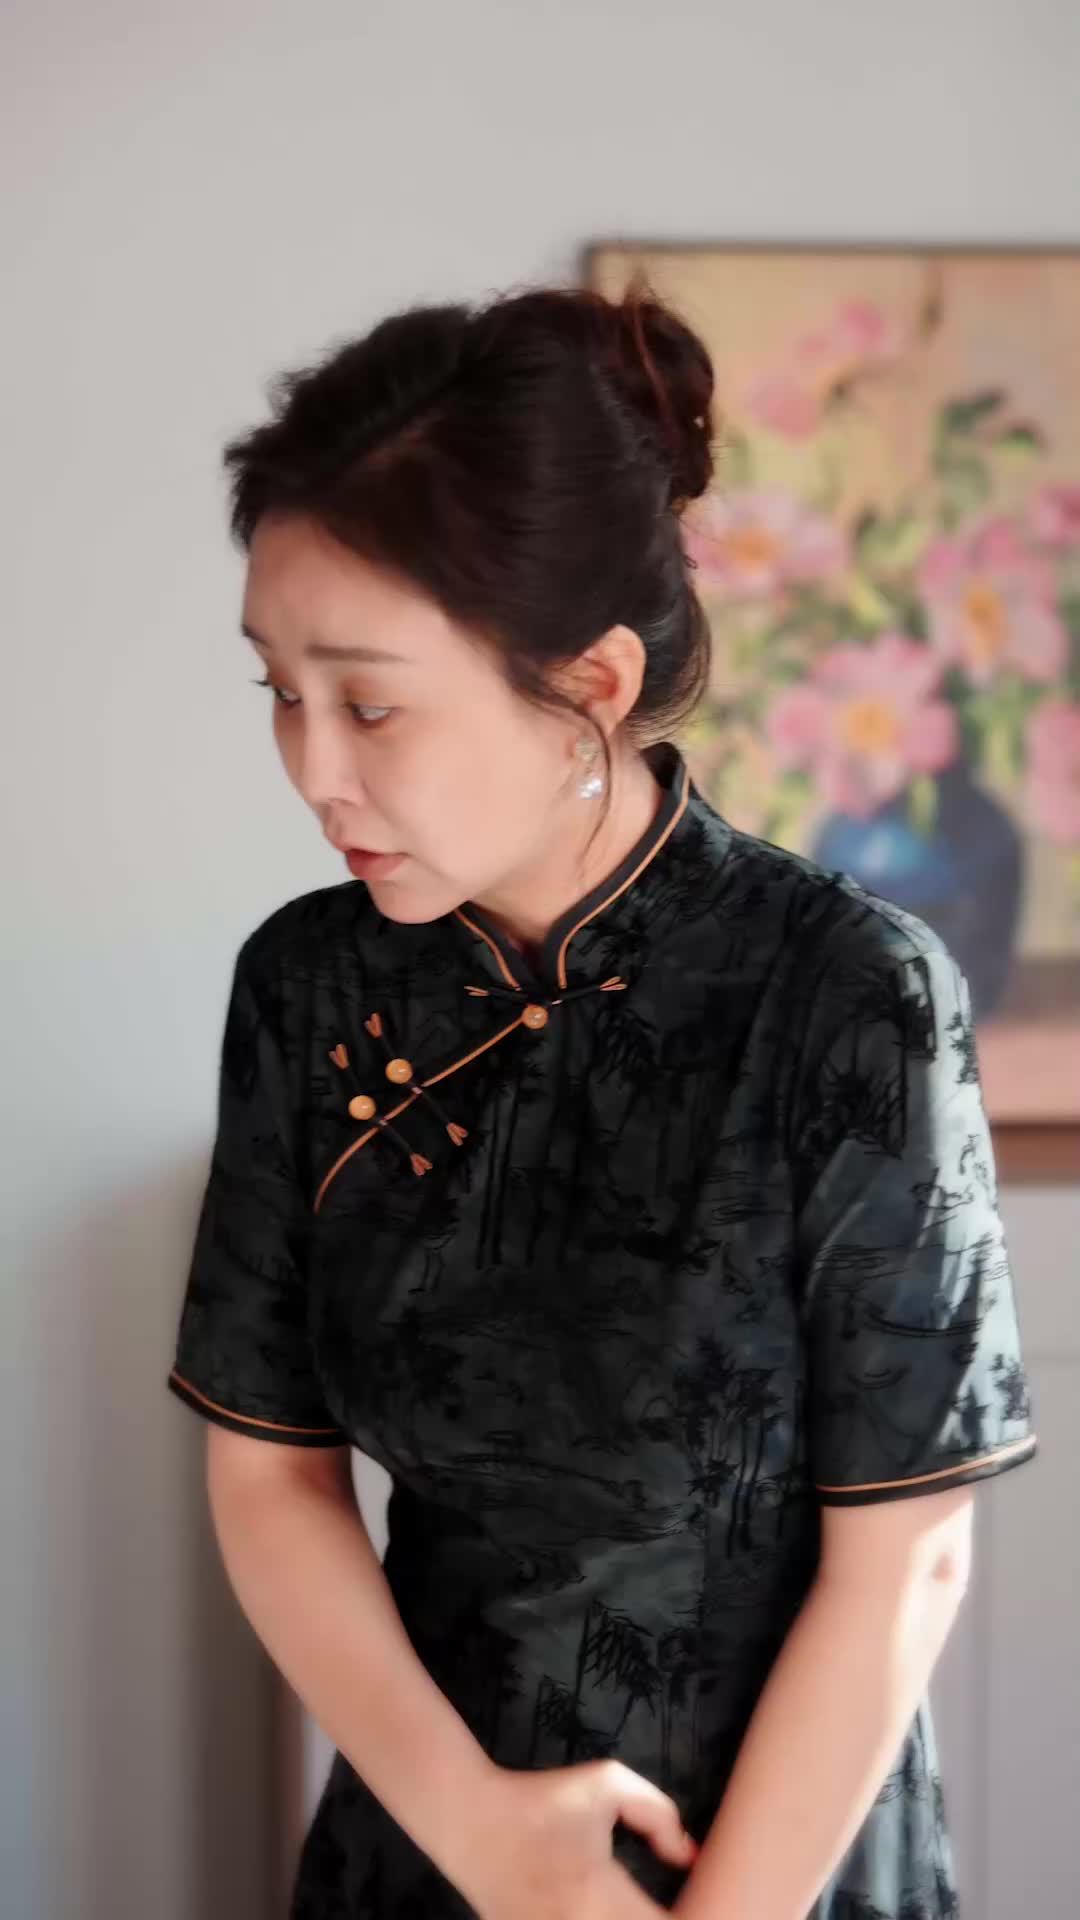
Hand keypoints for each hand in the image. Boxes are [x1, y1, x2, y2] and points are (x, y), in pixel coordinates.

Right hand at [452, 1757, 698, 1919]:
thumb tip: (688, 1855)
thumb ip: (658, 1814)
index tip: (693, 1904)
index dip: (691, 1919)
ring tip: (634, 1905)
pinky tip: (605, 1908)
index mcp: (601, 1898)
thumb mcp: (606, 1783)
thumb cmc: (541, 1800)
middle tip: (666, 1904)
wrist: (469, 1821)